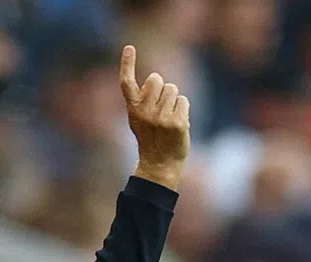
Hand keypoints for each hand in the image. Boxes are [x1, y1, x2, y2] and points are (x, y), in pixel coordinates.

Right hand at [119, 45, 189, 190]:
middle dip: (162, 88)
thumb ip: (142, 101)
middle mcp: (144, 112)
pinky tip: (178, 124)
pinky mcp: (177, 124)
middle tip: (161, 109)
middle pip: (157, 79)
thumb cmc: (150, 139)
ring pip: (173, 90)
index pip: (126, 82)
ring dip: (174, 101)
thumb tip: (156, 79)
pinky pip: (184, 101)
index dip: (127, 63)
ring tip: (169, 119)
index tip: (129, 47)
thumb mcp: (138, 120)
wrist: (160, 165)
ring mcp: (161, 118)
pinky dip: (183, 110)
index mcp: (132, 109)